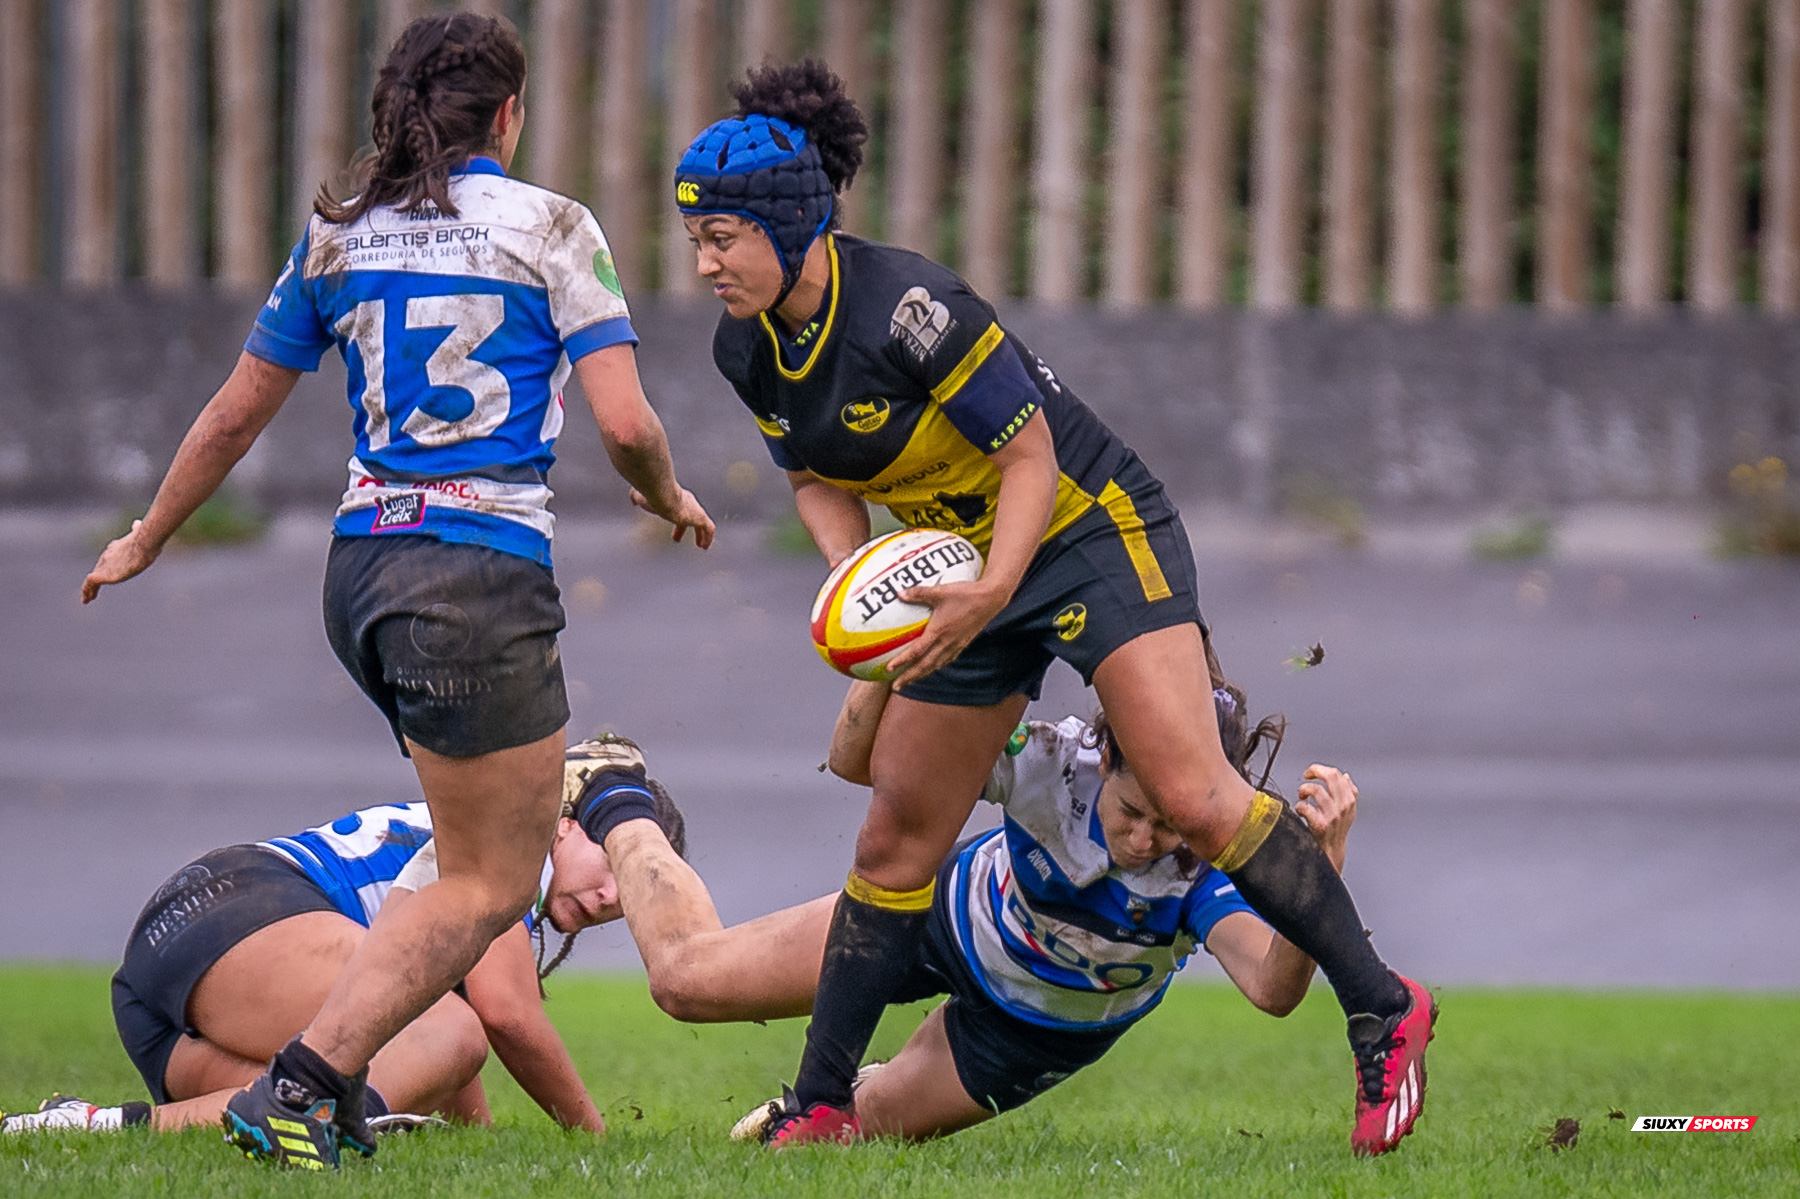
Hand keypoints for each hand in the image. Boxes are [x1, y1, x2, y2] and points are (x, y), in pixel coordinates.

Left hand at [81, 520, 162, 602]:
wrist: (142, 544)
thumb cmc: (145, 540)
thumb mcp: (140, 535)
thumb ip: (137, 531)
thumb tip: (137, 523)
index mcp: (114, 548)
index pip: (107, 559)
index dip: (105, 567)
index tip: (102, 574)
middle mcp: (106, 557)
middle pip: (98, 569)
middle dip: (95, 579)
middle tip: (91, 590)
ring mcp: (103, 566)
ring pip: (91, 579)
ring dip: (88, 589)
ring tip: (87, 599)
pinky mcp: (102, 575)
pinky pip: (90, 584)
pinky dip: (87, 591)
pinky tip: (87, 599)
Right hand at [628, 486, 714, 548]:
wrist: (663, 494)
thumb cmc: (652, 495)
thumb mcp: (640, 495)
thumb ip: (637, 497)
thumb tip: (633, 501)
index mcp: (675, 497)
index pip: (678, 507)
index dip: (674, 517)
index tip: (671, 525)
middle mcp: (688, 502)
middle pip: (690, 515)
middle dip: (685, 527)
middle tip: (678, 538)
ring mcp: (695, 510)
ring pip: (702, 523)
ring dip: (701, 534)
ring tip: (701, 545)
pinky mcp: (700, 517)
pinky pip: (709, 529)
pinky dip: (708, 537)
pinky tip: (704, 546)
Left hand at [884, 580, 1007, 687]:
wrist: (991, 599)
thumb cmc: (965, 594)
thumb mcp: (940, 591)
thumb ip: (919, 593)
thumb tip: (899, 593)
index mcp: (939, 632)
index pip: (917, 651)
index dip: (902, 661)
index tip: (889, 669)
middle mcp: (947, 643)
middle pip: (925, 665)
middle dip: (910, 677)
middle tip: (896, 686)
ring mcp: (956, 645)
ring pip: (936, 665)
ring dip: (921, 674)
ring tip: (910, 681)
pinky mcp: (963, 643)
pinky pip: (946, 660)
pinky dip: (935, 666)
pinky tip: (932, 666)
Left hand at [1294, 764, 1356, 873]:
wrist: (1332, 853)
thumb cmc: (1336, 831)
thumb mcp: (1347, 812)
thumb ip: (1348, 793)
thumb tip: (1345, 776)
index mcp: (1349, 800)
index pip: (1336, 774)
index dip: (1320, 769)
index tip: (1311, 773)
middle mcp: (1343, 806)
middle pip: (1330, 776)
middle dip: (1314, 771)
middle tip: (1306, 776)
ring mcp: (1332, 815)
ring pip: (1316, 790)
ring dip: (1304, 790)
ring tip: (1302, 796)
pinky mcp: (1321, 825)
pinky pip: (1306, 808)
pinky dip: (1299, 807)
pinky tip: (1300, 811)